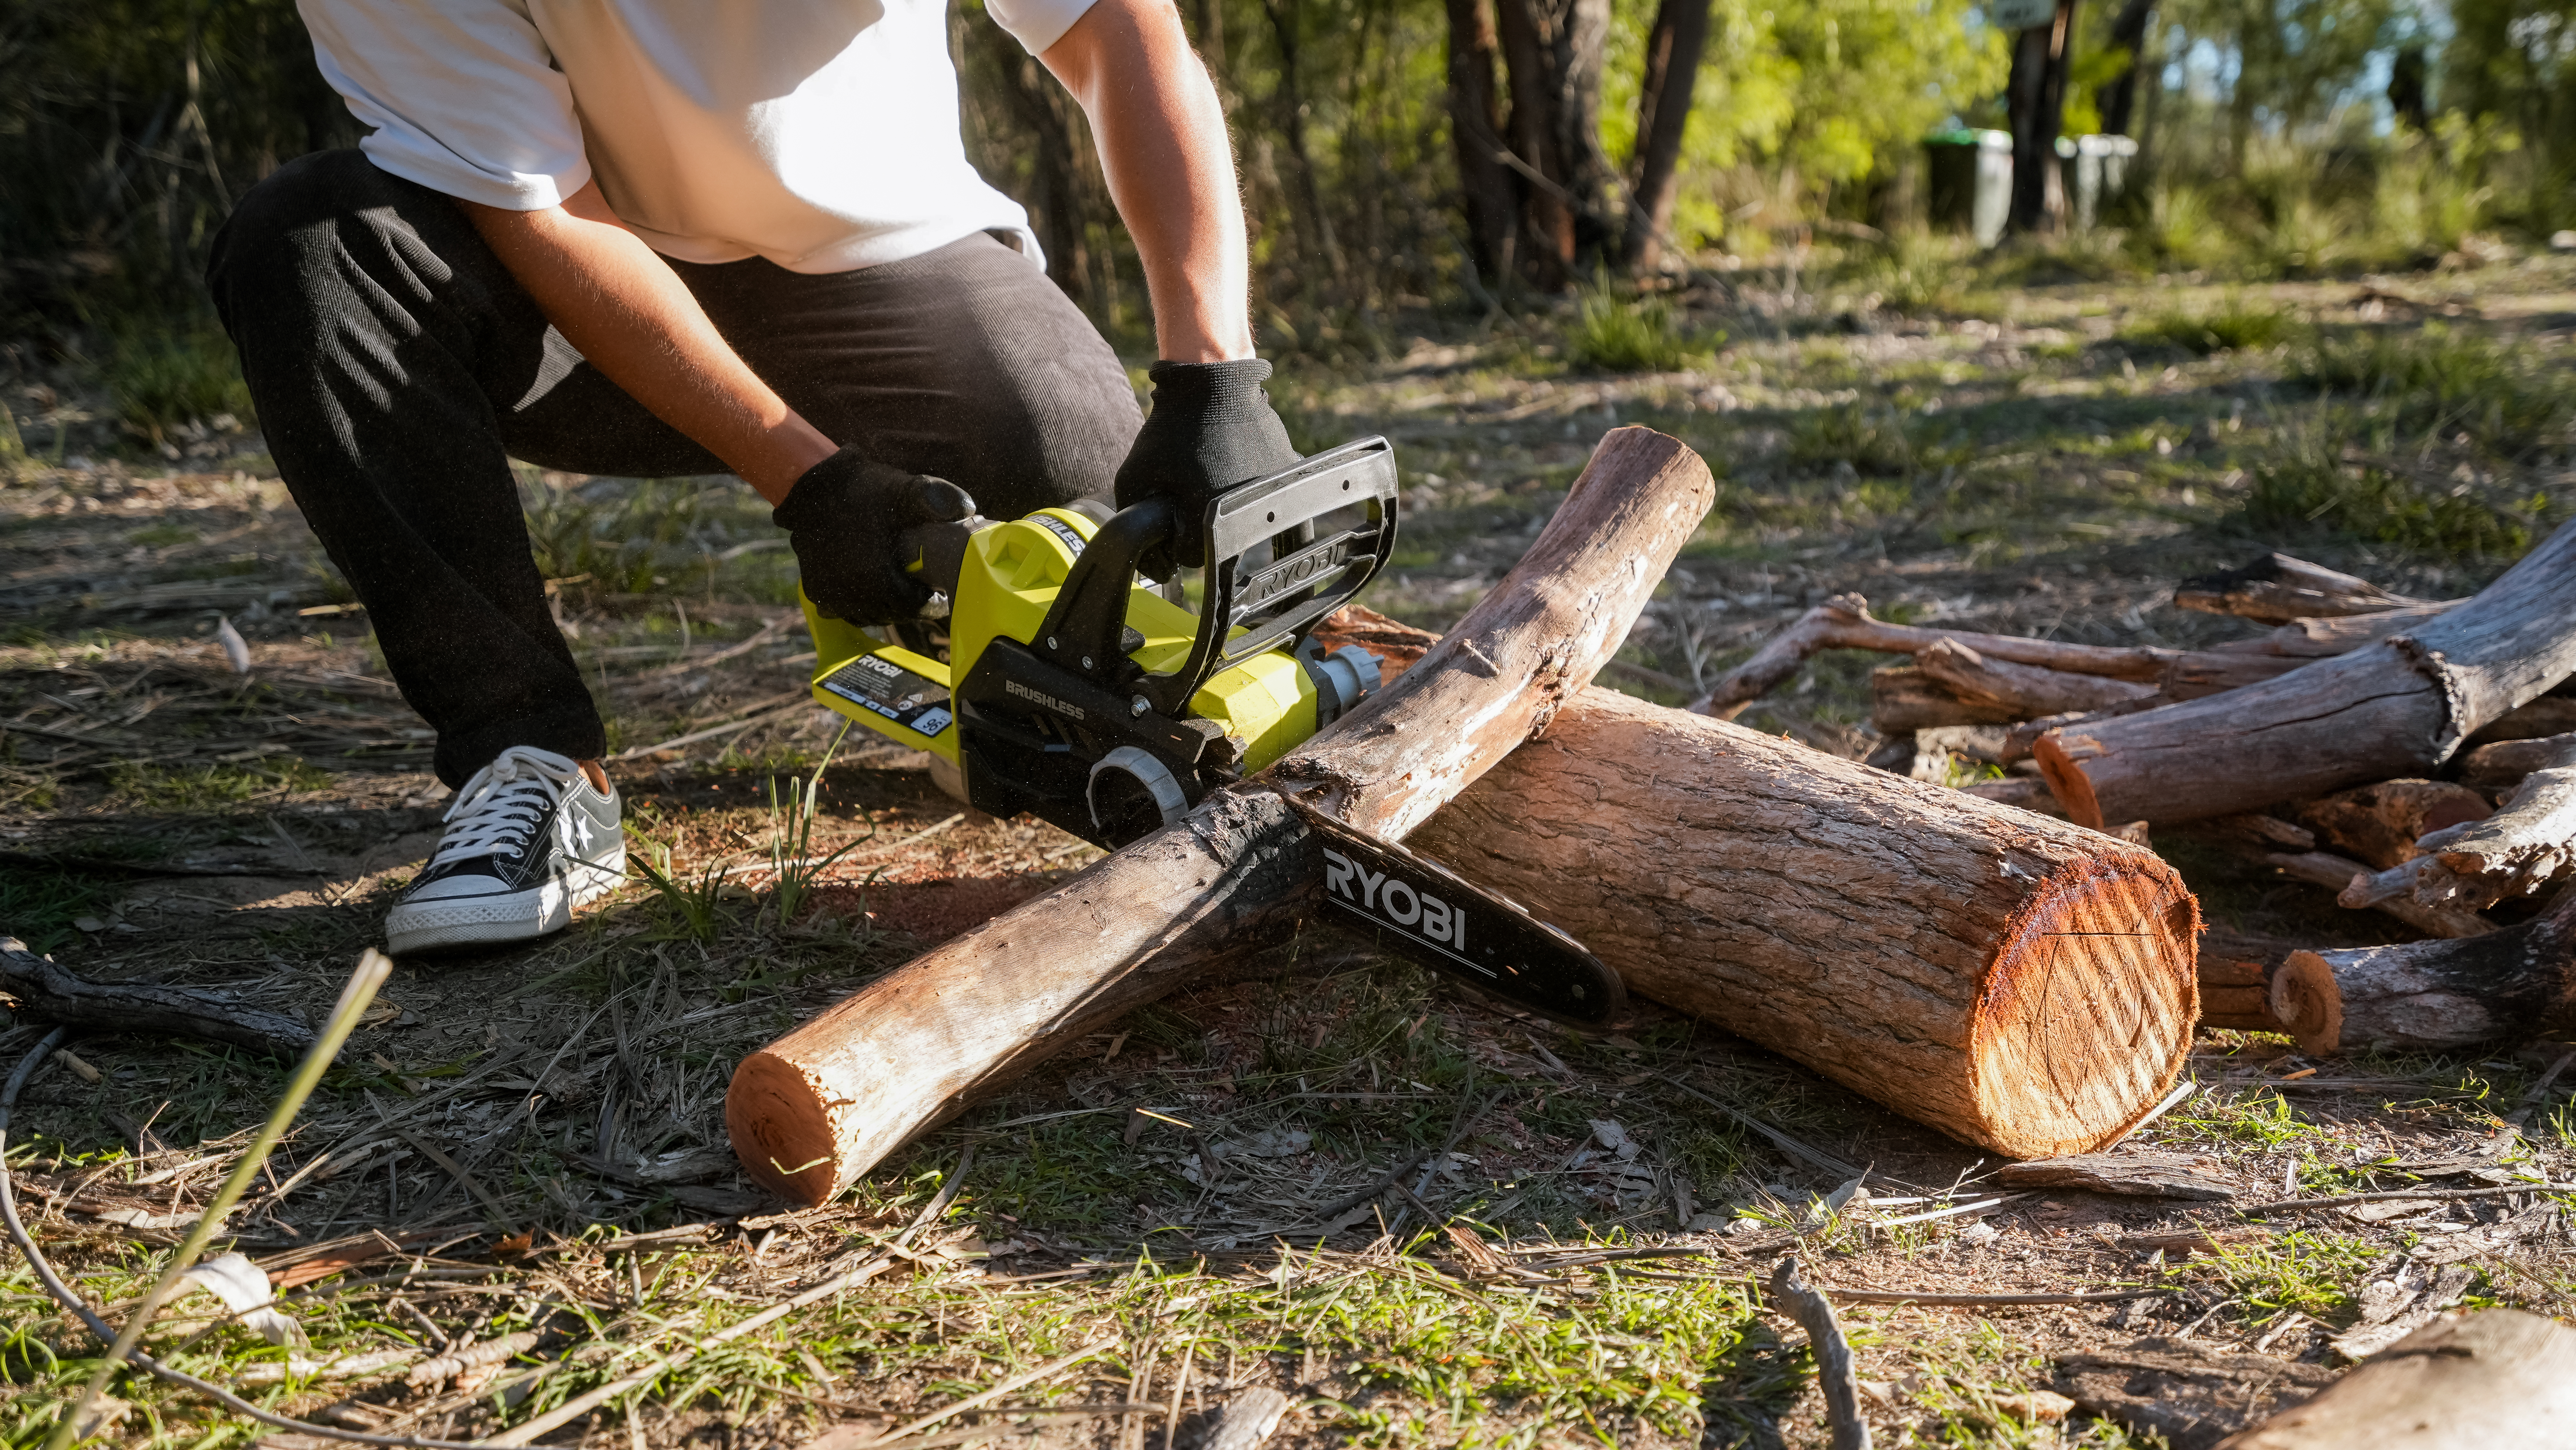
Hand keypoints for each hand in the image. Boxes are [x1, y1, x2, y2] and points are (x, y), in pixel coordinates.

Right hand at [775, 449, 976, 622]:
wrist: (809, 484)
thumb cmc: (862, 489)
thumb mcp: (903, 490)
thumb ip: (938, 499)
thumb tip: (968, 510)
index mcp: (877, 580)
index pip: (915, 609)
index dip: (933, 603)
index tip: (942, 592)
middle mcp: (851, 596)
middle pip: (893, 615)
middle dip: (911, 605)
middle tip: (925, 589)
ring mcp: (830, 596)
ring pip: (869, 615)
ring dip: (887, 606)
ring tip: (901, 588)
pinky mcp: (815, 592)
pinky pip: (844, 610)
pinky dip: (860, 603)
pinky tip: (872, 586)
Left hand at [1111, 359, 1299, 575]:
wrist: (1214, 381)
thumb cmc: (1173, 427)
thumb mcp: (1134, 473)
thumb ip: (1132, 513)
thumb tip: (1142, 545)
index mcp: (1211, 519)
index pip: (1192, 558)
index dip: (1172, 544)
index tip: (1167, 524)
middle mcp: (1249, 510)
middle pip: (1221, 543)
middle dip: (1198, 528)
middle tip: (1184, 496)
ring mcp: (1273, 489)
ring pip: (1244, 518)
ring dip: (1222, 507)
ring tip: (1205, 475)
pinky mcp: (1286, 467)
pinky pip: (1262, 491)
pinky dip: (1243, 484)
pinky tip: (1228, 460)